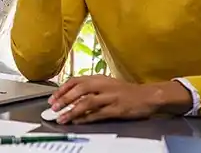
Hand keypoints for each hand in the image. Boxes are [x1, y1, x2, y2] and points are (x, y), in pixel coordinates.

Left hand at [47, 75, 169, 124]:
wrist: (147, 96)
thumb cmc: (125, 91)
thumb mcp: (107, 84)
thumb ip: (91, 87)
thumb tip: (71, 96)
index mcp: (99, 78)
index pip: (76, 80)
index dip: (63, 89)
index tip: (53, 98)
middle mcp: (104, 85)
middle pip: (80, 89)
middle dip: (64, 99)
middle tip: (54, 108)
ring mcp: (110, 97)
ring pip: (87, 102)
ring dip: (72, 111)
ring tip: (62, 118)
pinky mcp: (116, 109)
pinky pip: (98, 114)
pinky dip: (86, 118)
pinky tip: (78, 122)